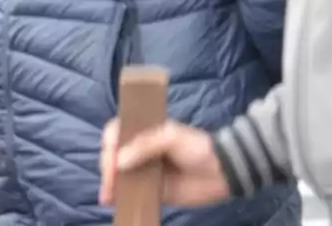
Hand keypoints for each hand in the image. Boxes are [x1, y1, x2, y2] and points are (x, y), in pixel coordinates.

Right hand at [99, 119, 230, 207]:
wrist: (222, 172)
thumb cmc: (197, 147)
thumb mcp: (171, 138)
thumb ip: (145, 146)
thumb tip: (119, 162)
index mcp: (143, 131)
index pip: (116, 132)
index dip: (110, 142)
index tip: (110, 155)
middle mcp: (139, 150)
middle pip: (114, 154)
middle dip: (108, 166)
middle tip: (111, 179)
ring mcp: (144, 170)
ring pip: (119, 175)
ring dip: (110, 183)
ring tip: (108, 195)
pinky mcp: (152, 190)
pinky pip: (132, 192)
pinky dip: (120, 197)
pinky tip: (111, 201)